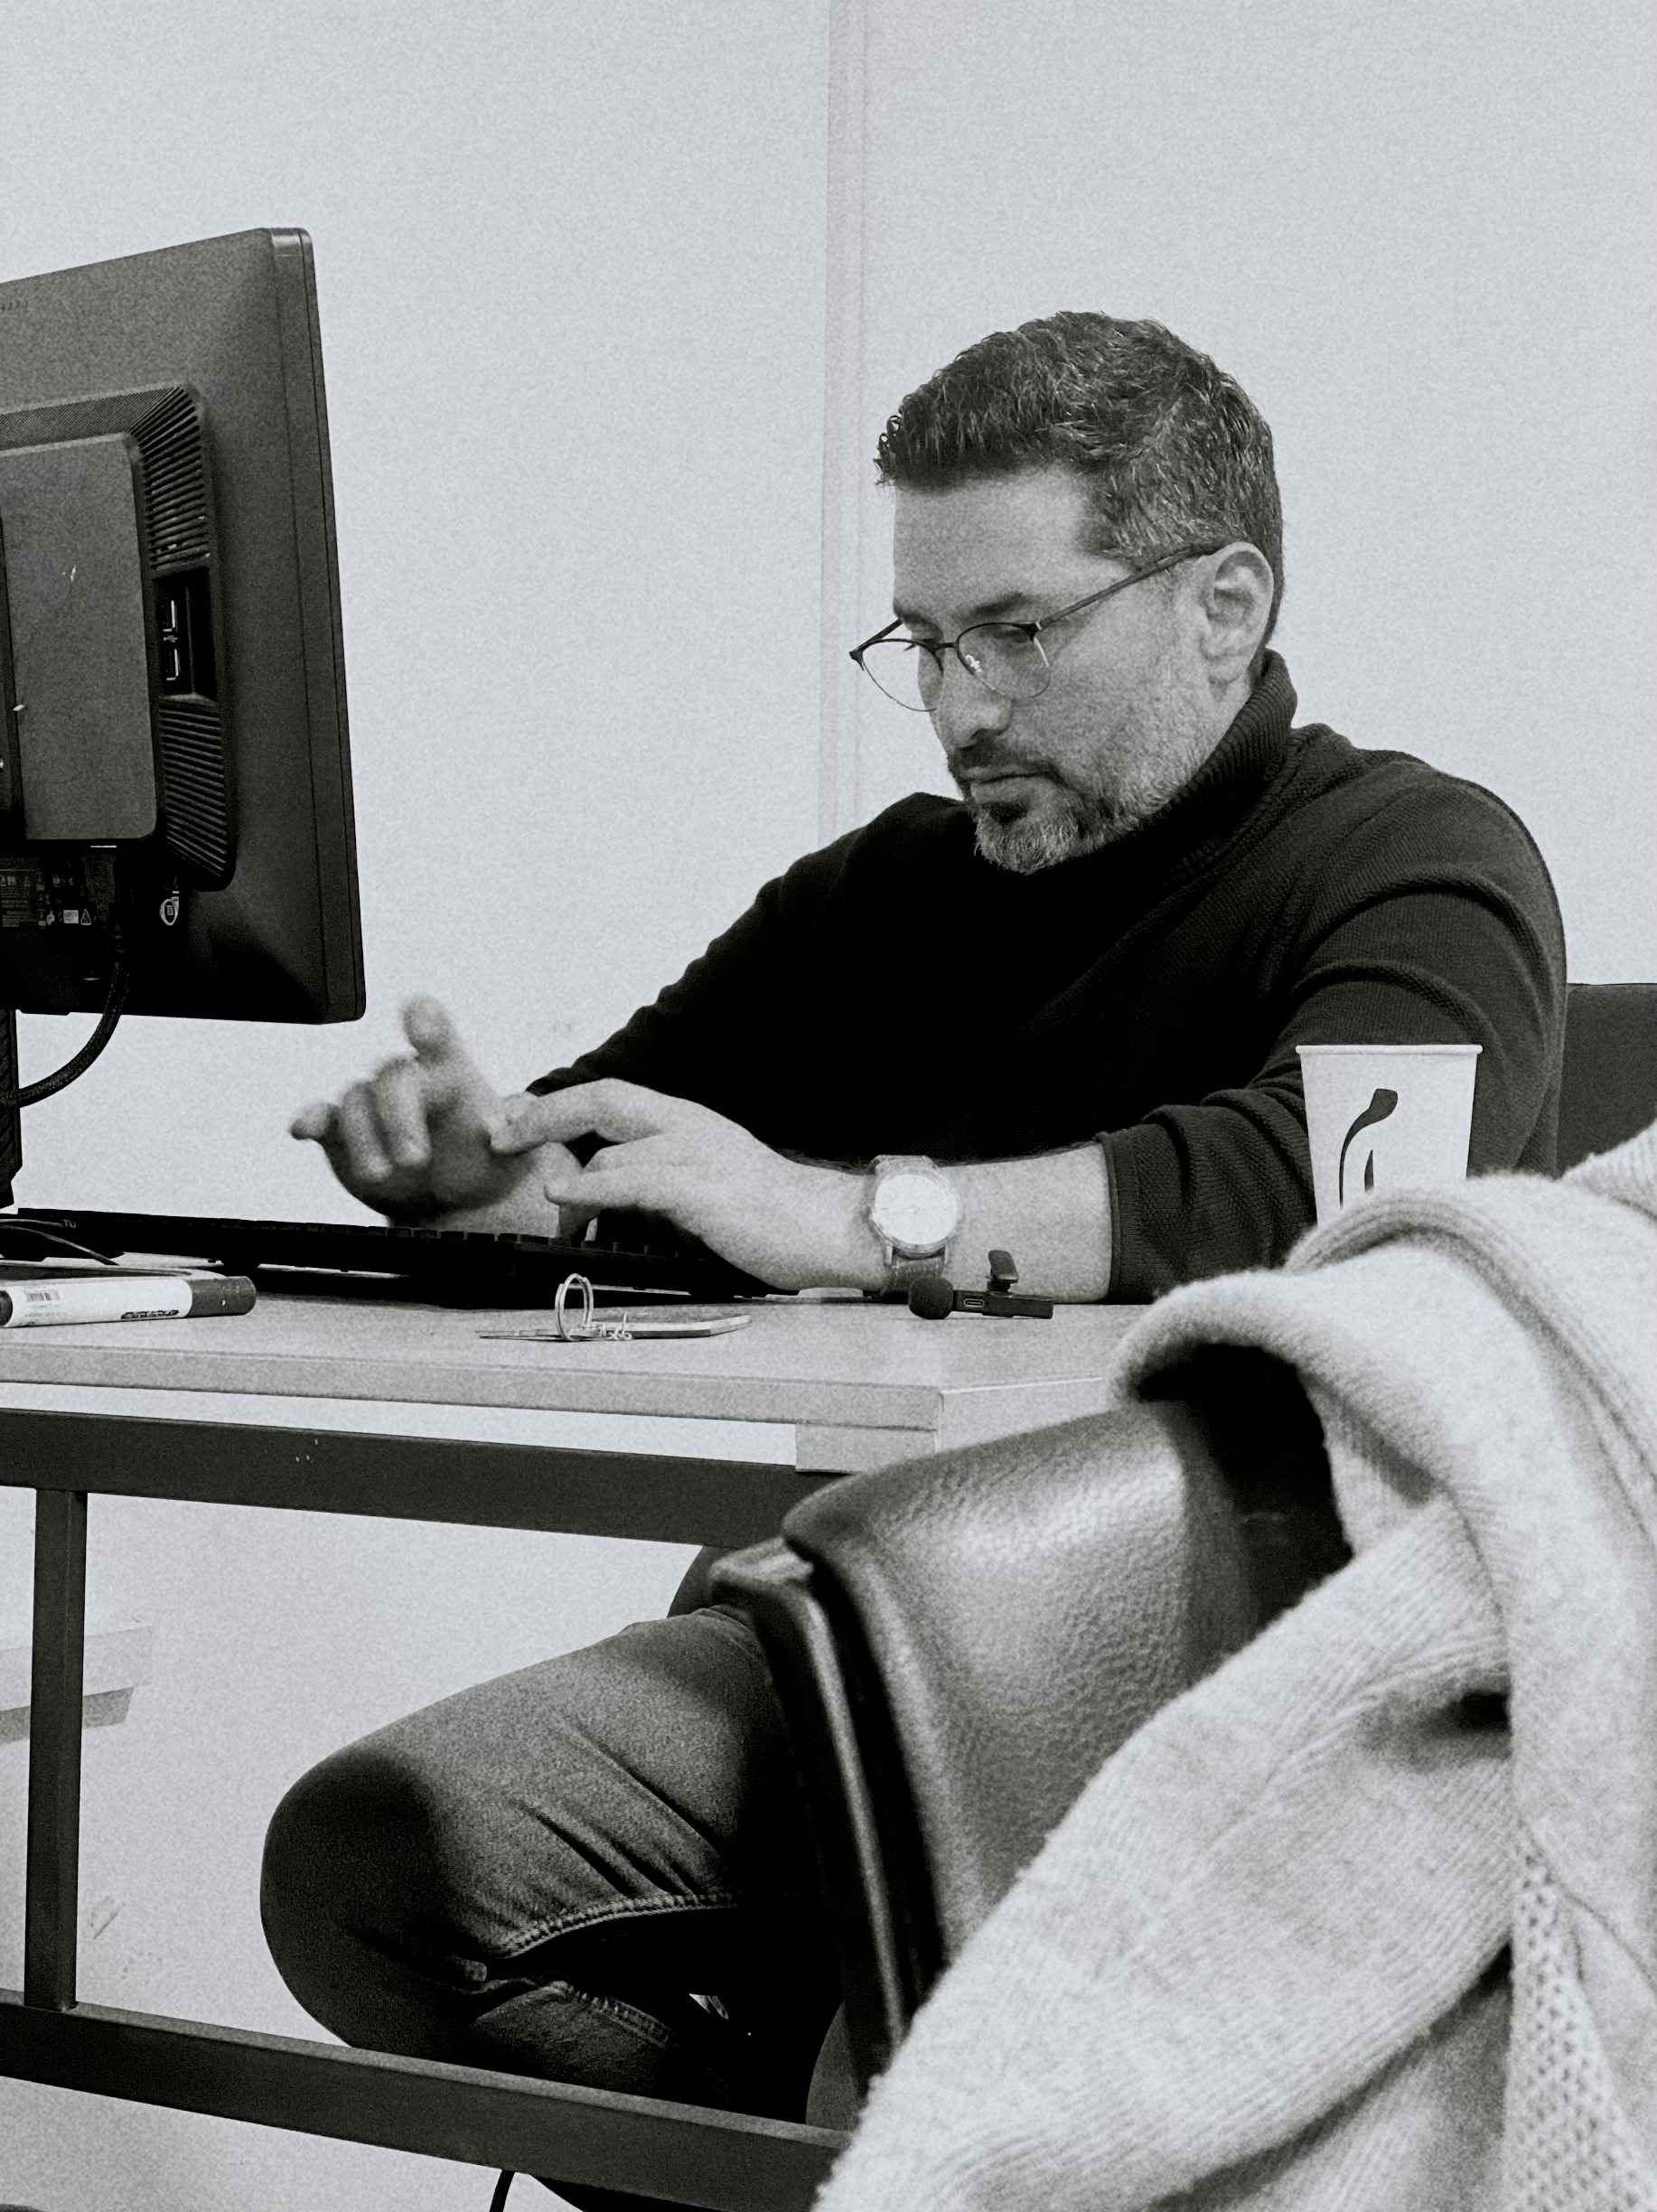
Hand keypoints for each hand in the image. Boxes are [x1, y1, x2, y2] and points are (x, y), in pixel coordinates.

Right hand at [291, 997, 576, 1231]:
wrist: (455, 1198)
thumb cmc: (484, 1160)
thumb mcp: (511, 1153)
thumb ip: (512, 1137)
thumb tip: (496, 1128)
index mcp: (450, 1073)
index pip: (437, 1037)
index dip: (427, 1023)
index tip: (421, 1022)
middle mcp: (407, 1080)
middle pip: (392, 1079)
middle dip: (399, 1117)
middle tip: (413, 1159)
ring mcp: (372, 1104)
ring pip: (354, 1102)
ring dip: (363, 1137)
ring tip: (380, 1173)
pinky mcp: (342, 1132)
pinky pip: (321, 1117)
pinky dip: (310, 1120)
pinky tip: (303, 1129)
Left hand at [494, 1079, 882, 1290]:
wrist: (833, 1227)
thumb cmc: (774, 1216)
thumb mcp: (707, 1188)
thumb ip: (660, 1182)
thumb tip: (612, 1191)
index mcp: (688, 1125)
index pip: (613, 1099)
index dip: (560, 1104)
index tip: (516, 1115)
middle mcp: (689, 1127)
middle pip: (604, 1097)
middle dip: (545, 1109)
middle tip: (498, 1127)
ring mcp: (696, 1154)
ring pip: (614, 1132)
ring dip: (558, 1143)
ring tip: (516, 1159)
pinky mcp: (702, 1189)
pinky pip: (637, 1178)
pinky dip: (593, 1182)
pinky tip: (563, 1191)